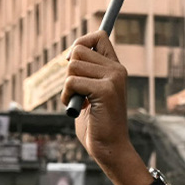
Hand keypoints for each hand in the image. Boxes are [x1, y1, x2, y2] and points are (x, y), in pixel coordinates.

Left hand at [61, 31, 147, 184]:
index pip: (99, 36)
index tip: (71, 60)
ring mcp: (113, 78)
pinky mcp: (106, 90)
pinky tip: (77, 108)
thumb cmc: (97, 125)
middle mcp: (117, 70)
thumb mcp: (90, 92)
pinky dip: (67, 96)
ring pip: (73, 66)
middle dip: (69, 70)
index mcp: (116, 68)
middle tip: (76, 91)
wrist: (110, 148)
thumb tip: (71, 52)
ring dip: (67, 86)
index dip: (80, 43)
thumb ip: (86, 72)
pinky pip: (72, 82)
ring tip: (78, 102)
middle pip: (78, 50)